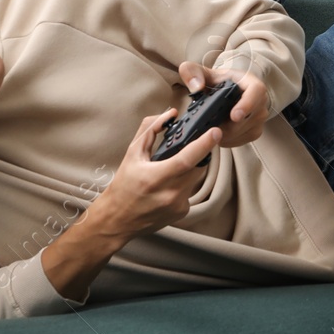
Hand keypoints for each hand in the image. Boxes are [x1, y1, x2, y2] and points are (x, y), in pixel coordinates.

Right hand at [93, 108, 222, 242]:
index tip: (215, 132)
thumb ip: (150, 129)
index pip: (186, 159)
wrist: (118, 220)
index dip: (204, 145)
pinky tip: (170, 186)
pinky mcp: (182, 212)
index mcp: (155, 178)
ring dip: (191, 168)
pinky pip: (191, 190)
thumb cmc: (124, 185)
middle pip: (198, 167)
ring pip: (196, 178)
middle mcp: (169, 194)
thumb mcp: (132, 153)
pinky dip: (185, 183)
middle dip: (199, 154)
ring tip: (173, 168)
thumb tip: (171, 113)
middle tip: (191, 146)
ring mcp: (178, 206)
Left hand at [177, 61, 268, 146]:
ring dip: (225, 134)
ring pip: (243, 132)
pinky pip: (241, 140)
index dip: (247, 104)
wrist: (226, 91)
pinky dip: (227, 140)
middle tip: (207, 128)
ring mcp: (259, 117)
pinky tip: (217, 135)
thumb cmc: (216, 81)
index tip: (234, 116)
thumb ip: (192, 72)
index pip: (256, 92)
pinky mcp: (255, 130)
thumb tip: (197, 87)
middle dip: (227, 126)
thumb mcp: (201, 72)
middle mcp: (260, 100)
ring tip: (209, 129)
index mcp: (250, 82)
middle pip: (248, 118)